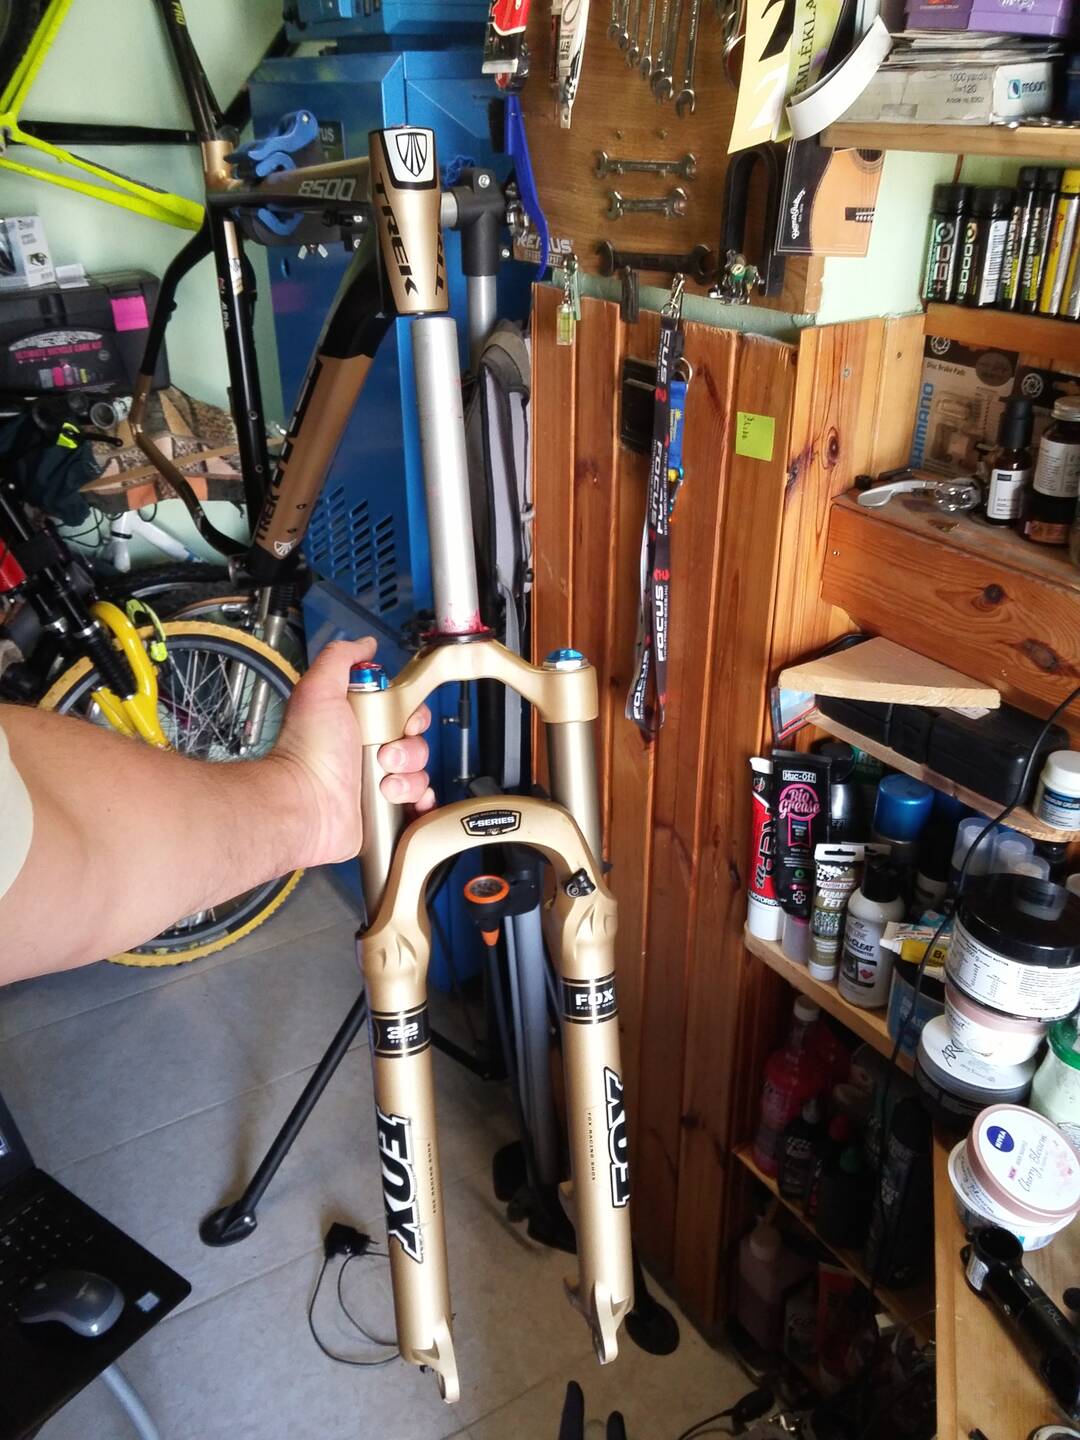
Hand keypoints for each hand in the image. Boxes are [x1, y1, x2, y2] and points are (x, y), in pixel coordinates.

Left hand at [271, 638, 432, 866]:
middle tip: (386, 755)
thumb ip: (341, 659)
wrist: (304, 807)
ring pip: (419, 774)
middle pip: (416, 744)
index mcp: (357, 723)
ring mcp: (375, 783)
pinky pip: (417, 804)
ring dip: (411, 779)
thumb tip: (364, 644)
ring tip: (385, 784)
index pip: (403, 713)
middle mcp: (366, 752)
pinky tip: (406, 802)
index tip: (405, 723)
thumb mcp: (319, 689)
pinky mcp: (383, 812)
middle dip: (411, 750)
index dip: (411, 716)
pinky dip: (419, 803)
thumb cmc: (307, 753)